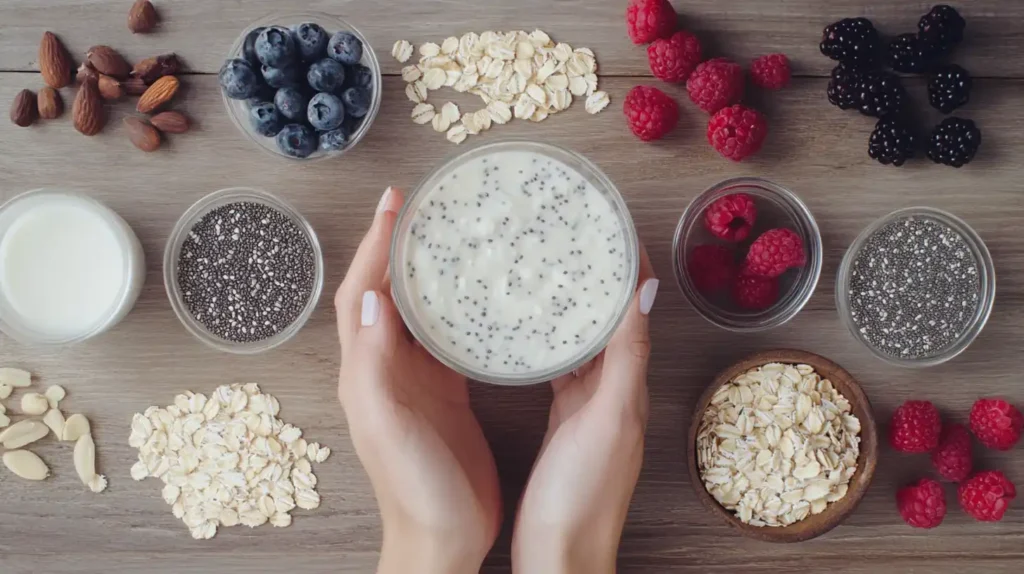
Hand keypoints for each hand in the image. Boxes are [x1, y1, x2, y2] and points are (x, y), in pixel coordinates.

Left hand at [335, 187, 501, 573]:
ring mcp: (415, 380)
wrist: (442, 539)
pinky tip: (474, 293)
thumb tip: (371, 296)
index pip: (362, 291)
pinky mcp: (444, 393)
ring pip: (413, 309)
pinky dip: (451, 306)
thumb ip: (374, 364)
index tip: (394, 204)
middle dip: (396, 244)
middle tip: (419, 206)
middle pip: (383, 290)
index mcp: (366, 372)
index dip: (375, 244)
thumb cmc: (416, 491)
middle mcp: (385, 369)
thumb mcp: (388, 425)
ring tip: (446, 234)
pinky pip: (443, 336)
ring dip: (422, 270)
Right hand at [512, 246, 657, 573]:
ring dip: (577, 307)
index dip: (631, 269)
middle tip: (578, 239)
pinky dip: (553, 344)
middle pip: (612, 321)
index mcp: (628, 386)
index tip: (616, 228)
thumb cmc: (582, 496)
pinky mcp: (564, 423)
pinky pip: (562, 370)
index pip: (636, 312)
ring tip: (555, 271)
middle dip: (600, 279)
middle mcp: (613, 392)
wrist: (560, 555)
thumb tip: (647, 293)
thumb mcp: (606, 419)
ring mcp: (587, 408)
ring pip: (586, 343)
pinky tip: (534, 334)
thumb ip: (626, 359)